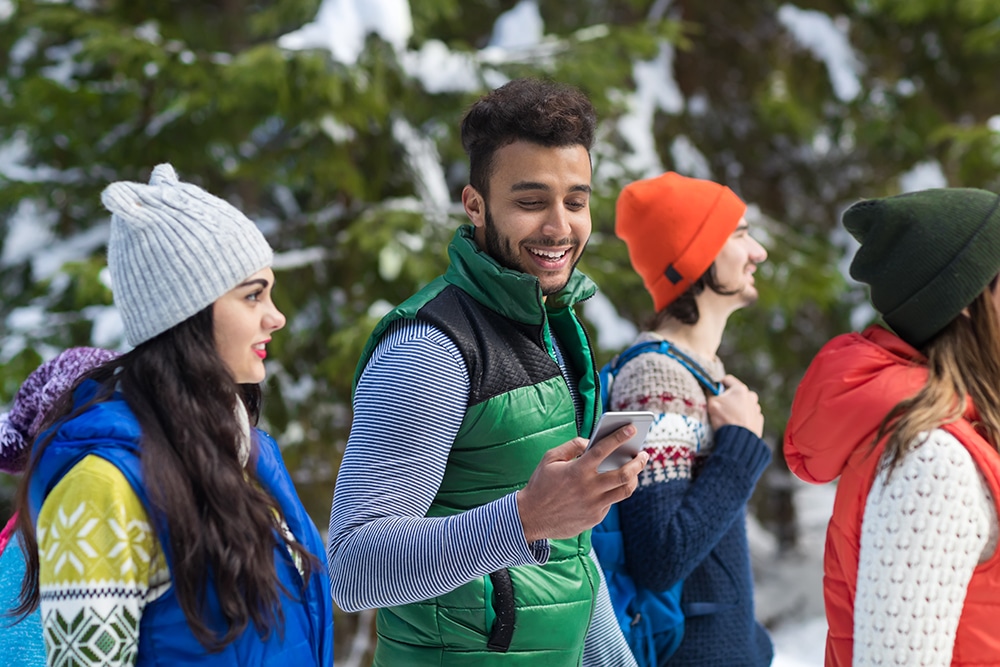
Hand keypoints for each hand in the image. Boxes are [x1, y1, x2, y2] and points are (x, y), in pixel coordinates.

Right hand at [516, 426, 648, 542]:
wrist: (530, 518)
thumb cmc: (540, 485)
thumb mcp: (549, 459)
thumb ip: (571, 446)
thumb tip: (589, 442)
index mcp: (577, 470)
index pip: (604, 449)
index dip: (619, 436)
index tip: (632, 428)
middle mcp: (589, 488)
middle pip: (625, 474)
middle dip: (638, 462)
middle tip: (643, 454)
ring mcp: (594, 505)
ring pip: (625, 490)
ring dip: (634, 478)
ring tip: (635, 470)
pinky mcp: (595, 518)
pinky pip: (611, 502)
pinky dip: (613, 492)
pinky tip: (613, 485)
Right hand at [707, 374, 763, 436]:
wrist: (739, 440)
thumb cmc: (724, 419)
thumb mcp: (712, 403)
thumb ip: (710, 392)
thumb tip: (709, 387)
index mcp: (740, 389)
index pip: (727, 380)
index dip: (718, 385)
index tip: (713, 392)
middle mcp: (751, 396)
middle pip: (736, 393)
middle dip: (728, 398)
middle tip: (720, 408)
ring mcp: (756, 409)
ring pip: (743, 404)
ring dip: (736, 408)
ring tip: (728, 419)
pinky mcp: (758, 420)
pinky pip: (748, 415)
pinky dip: (742, 418)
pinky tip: (736, 425)